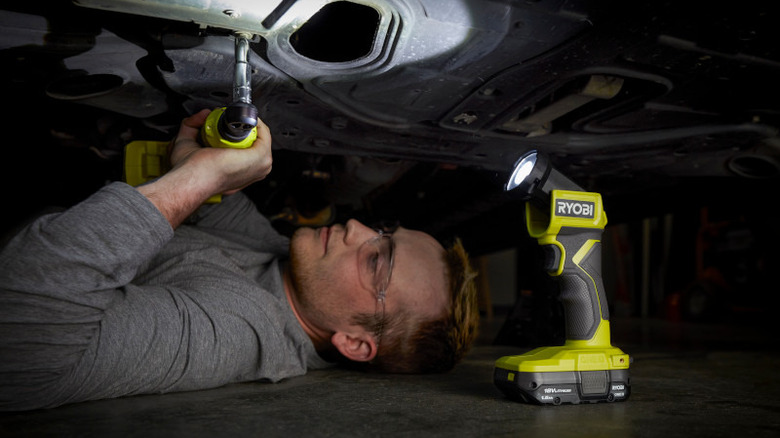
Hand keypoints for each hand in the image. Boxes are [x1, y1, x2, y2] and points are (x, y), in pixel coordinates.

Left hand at [137, 108, 272, 227]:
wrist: (193, 178)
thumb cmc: (190, 172)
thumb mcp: (187, 144)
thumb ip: (192, 126)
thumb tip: (203, 115)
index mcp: (239, 175)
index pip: (247, 151)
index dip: (238, 135)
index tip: (227, 123)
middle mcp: (253, 173)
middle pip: (256, 144)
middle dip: (244, 128)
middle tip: (230, 118)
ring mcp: (259, 167)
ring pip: (262, 139)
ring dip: (251, 125)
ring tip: (238, 117)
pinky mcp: (261, 158)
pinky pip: (265, 135)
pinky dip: (257, 123)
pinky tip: (247, 117)